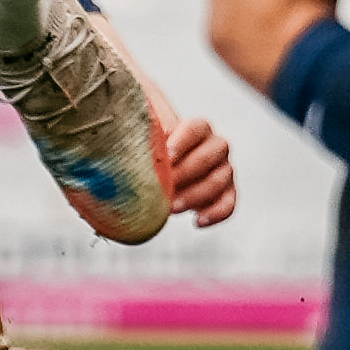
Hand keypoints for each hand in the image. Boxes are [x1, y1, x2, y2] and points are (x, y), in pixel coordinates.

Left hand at [145, 98, 239, 230]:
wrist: (168, 172)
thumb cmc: (155, 153)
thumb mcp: (148, 141)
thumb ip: (143, 137)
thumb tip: (121, 132)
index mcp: (198, 129)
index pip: (197, 127)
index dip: (183, 141)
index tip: (167, 155)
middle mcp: (215, 147)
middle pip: (210, 154)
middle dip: (186, 171)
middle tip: (165, 184)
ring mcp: (224, 170)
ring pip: (218, 180)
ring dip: (194, 195)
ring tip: (171, 207)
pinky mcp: (227, 193)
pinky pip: (228, 204)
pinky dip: (215, 214)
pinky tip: (196, 221)